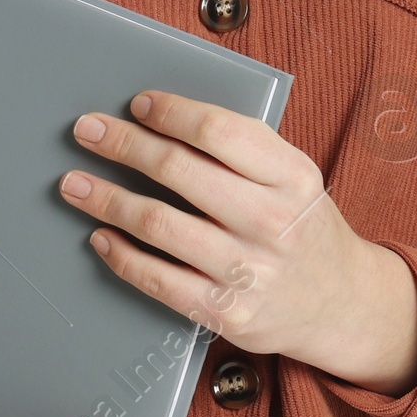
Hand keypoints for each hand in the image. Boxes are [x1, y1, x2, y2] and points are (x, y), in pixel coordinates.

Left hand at [59, 91, 416, 394]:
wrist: (342, 305)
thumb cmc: (302, 228)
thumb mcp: (294, 178)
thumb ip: (244, 150)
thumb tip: (162, 120)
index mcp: (290, 176)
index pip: (218, 130)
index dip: (169, 112)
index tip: (137, 104)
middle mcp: (271, 221)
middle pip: (177, 170)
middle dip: (122, 145)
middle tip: (86, 131)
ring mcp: (249, 271)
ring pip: (157, 224)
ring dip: (106, 199)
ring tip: (74, 184)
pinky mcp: (227, 312)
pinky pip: (158, 280)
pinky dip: (121, 256)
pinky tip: (101, 238)